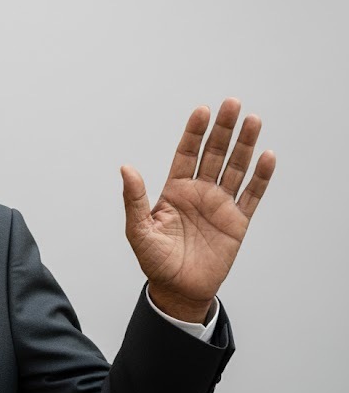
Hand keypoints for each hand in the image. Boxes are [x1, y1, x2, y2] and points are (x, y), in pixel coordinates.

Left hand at [121, 98, 275, 322]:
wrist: (178, 289)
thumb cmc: (155, 261)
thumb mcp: (138, 230)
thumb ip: (134, 199)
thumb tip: (125, 167)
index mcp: (175, 190)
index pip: (187, 153)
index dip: (195, 132)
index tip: (202, 110)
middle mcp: (200, 192)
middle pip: (214, 153)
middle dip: (224, 129)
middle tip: (233, 103)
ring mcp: (220, 205)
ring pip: (236, 168)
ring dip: (245, 145)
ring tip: (254, 120)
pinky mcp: (238, 222)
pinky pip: (252, 195)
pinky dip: (261, 177)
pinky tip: (267, 156)